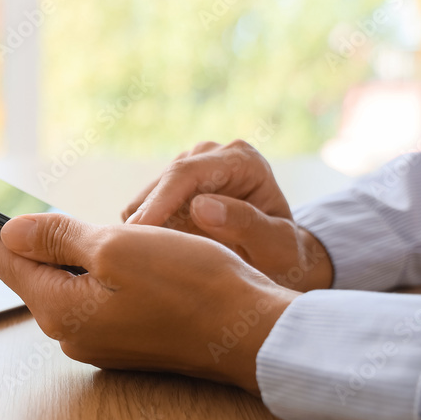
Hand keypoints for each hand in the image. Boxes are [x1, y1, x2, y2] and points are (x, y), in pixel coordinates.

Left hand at [0, 206, 298, 394]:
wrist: (251, 330)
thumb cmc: (191, 285)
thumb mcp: (116, 248)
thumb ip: (57, 238)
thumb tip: (11, 230)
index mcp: (62, 308)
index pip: (4, 258)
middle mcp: (72, 330)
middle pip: (28, 272)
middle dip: (9, 237)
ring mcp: (98, 337)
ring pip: (59, 282)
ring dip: (48, 251)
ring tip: (32, 219)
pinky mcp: (123, 334)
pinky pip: (87, 293)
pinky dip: (78, 267)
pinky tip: (83, 248)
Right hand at [121, 140, 333, 291]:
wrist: (277, 256)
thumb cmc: (284, 254)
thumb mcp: (277, 246)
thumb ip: (246, 224)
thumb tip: (200, 206)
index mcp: (241, 159)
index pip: (187, 174)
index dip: (158, 202)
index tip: (137, 231)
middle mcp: (210, 155)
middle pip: (162, 183)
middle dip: (146, 219)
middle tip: (137, 260)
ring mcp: (188, 167)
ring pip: (146, 197)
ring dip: (145, 229)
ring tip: (157, 264)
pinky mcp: (171, 185)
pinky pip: (142, 209)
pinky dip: (144, 232)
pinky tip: (161, 256)